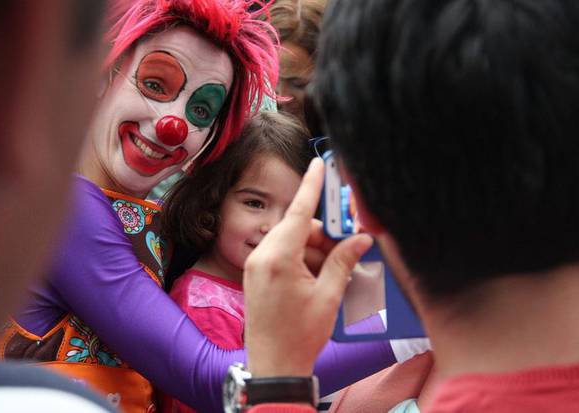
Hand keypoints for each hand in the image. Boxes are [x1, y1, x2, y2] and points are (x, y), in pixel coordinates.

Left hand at [243, 158, 372, 376]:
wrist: (274, 365)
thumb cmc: (300, 335)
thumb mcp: (328, 296)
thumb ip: (342, 262)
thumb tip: (360, 239)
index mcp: (278, 258)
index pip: (299, 213)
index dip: (311, 187)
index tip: (318, 164)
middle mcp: (262, 256)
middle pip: (299, 228)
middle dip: (324, 236)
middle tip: (349, 248)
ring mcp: (256, 266)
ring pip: (291, 242)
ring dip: (314, 251)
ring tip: (332, 276)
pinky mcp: (256, 276)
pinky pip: (282, 255)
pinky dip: (302, 260)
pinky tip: (318, 279)